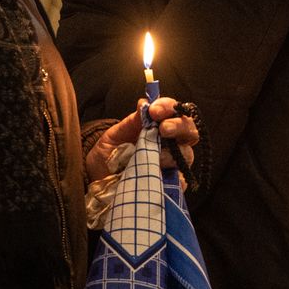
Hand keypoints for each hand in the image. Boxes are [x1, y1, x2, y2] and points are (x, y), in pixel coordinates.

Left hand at [85, 95, 199, 179]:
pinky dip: (174, 178)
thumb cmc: (109, 154)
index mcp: (159, 126)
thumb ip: (132, 121)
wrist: (99, 180)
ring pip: (187, 155)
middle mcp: (170, 144)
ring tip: (155, 157)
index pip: (174, 111)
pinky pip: (181, 181)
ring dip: (172, 153)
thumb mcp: (115, 135)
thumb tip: (144, 103)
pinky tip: (159, 176)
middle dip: (179, 126)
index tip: (155, 111)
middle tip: (163, 128)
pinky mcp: (170, 185)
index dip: (169, 107)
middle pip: (190, 131)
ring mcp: (172, 165)